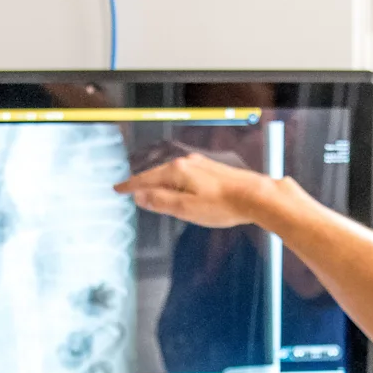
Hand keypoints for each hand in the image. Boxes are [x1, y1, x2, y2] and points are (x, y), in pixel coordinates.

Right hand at [114, 151, 292, 228]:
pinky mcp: (211, 170)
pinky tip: (176, 188)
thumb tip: (140, 196)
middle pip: (158, 174)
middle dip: (143, 183)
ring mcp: (200, 165)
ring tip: (149, 190)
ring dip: (159, 182)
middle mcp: (187, 163)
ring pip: (172, 174)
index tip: (117, 189)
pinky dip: (174, 182)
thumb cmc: (222, 205)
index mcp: (177, 171)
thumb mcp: (185, 208)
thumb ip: (160, 201)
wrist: (255, 196)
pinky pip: (184, 175)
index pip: (146, 179)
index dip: (130, 186)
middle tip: (128, 189)